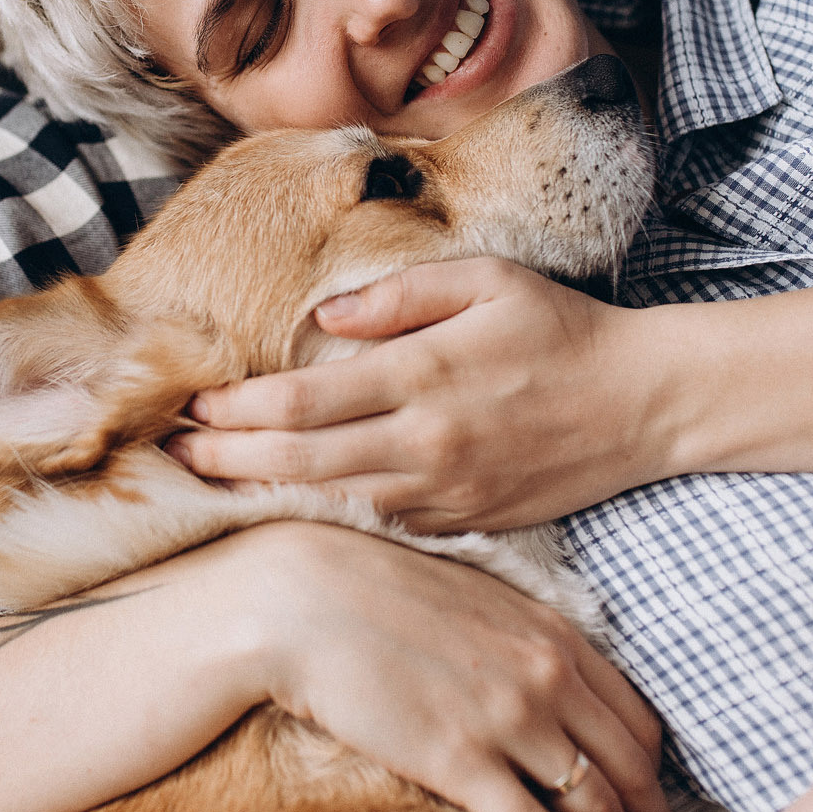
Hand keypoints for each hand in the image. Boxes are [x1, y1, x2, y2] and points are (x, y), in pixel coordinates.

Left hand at [174, 258, 666, 530]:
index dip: (236, 409)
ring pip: (329, 506)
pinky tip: (282, 515)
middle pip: (298, 462)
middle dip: (224, 462)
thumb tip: (321, 313)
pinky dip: (321, 523)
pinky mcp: (463, 523)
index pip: (302, 401)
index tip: (192, 404)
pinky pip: (377, 531)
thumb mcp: (487, 281)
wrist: (642, 405)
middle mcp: (426, 443)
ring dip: (259, 498)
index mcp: (423, 377)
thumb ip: (399, 294)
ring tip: (205, 488)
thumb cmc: (560, 331)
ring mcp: (444, 492)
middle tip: (170, 459)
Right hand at [249, 522, 685, 811]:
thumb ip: (519, 635)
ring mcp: (507, 720)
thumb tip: (542, 673)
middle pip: (630, 768)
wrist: (302, 597)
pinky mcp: (462, 762)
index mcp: (552, 634)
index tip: (657, 804)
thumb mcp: (471, 596)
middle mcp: (546, 676)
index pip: (634, 718)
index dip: (655, 773)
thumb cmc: (374, 591)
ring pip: (596, 805)